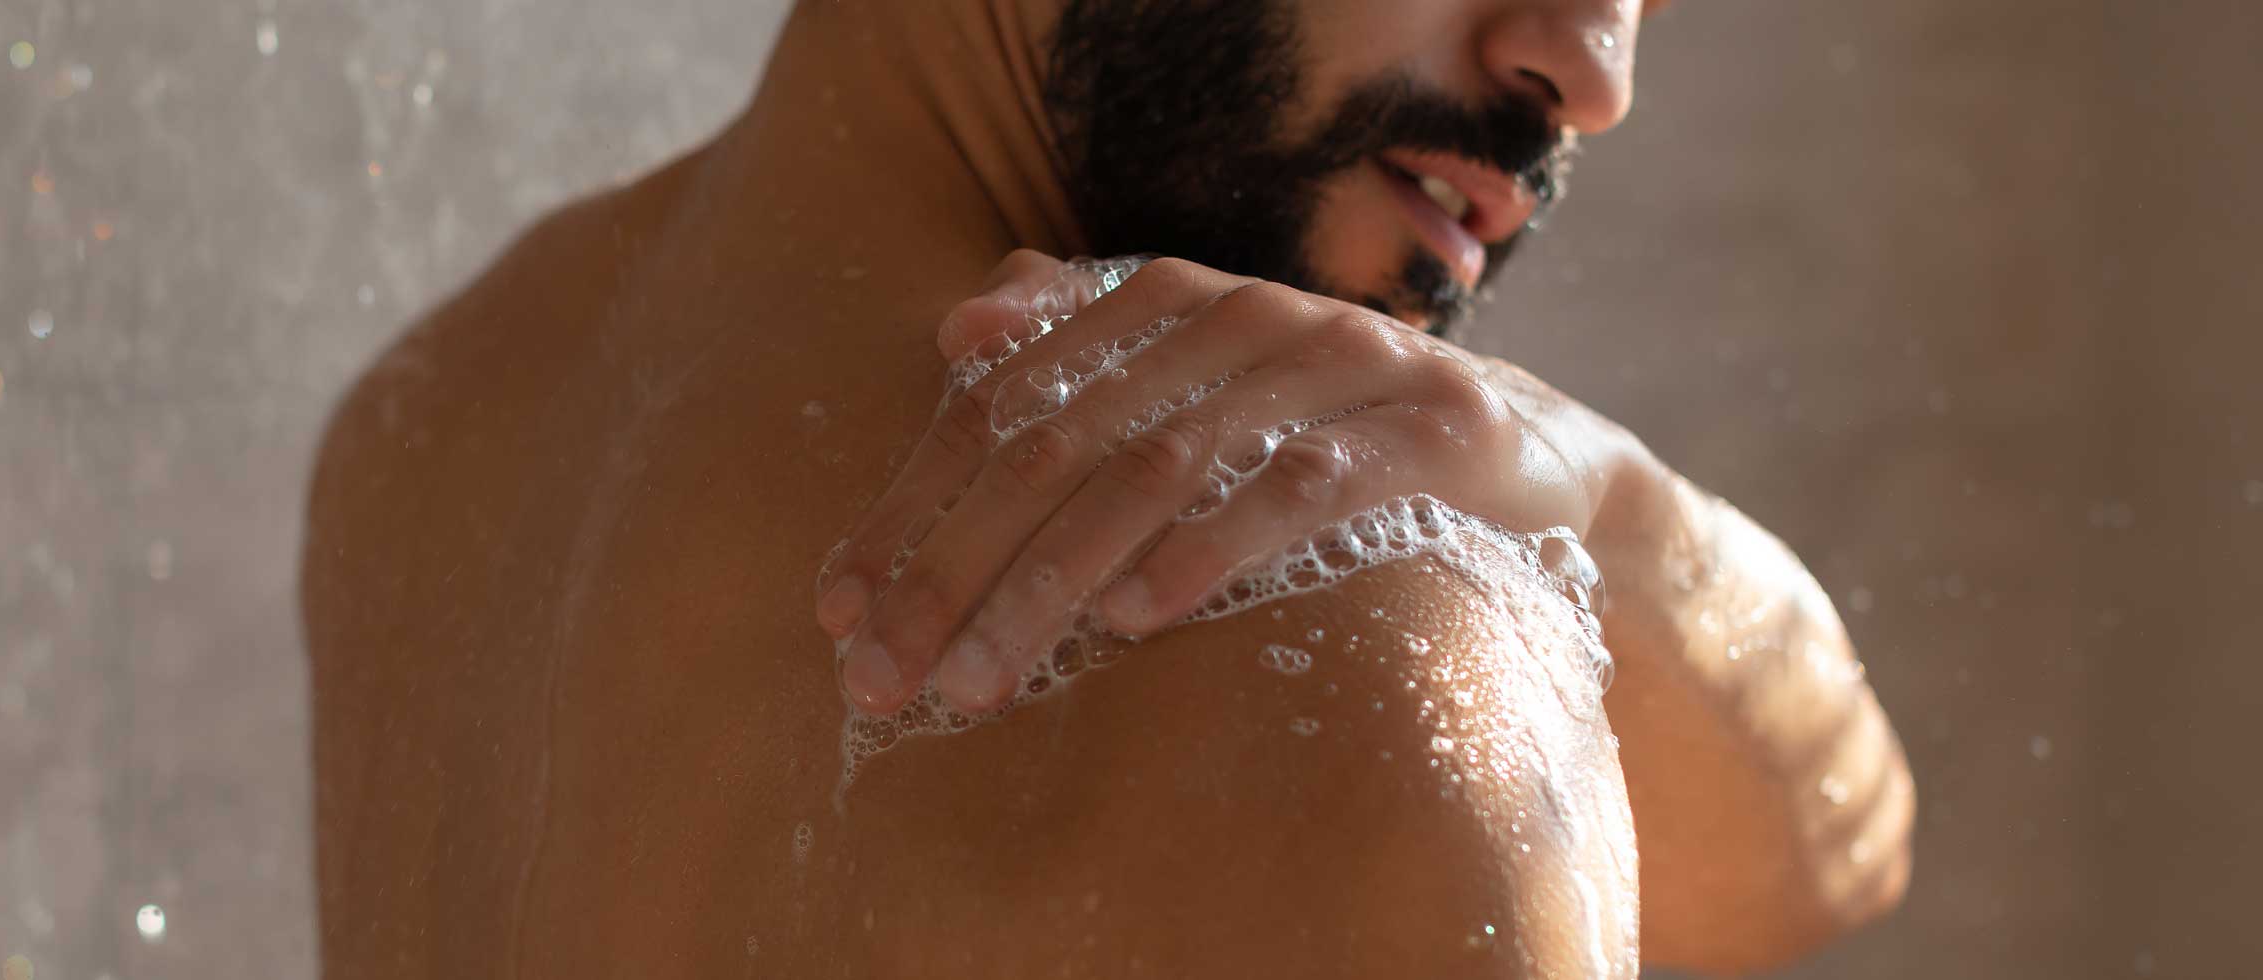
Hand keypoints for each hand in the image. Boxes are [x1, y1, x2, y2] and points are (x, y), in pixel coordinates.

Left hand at [817, 251, 1649, 713]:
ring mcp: (1334, 365)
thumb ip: (1079, 355)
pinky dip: (1209, 548)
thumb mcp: (1195, 389)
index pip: (1000, 406)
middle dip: (956, 569)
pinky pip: (1296, 489)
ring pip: (1156, 473)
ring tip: (984, 676)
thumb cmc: (1320, 430)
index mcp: (1163, 300)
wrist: (1530, 451)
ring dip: (1054, 585)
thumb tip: (956, 324)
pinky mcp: (1422, 428)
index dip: (910, 508)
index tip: (839, 611)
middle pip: (1057, 446)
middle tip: (888, 673)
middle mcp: (1237, 315)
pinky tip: (1139, 616)